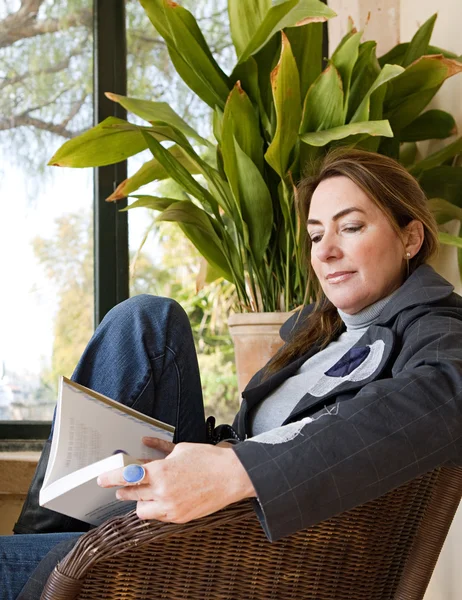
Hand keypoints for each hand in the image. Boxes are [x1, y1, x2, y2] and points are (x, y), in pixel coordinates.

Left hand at [97, 437, 255, 522]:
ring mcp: (171, 508)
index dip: (111, 478)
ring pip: (142, 510)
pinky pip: (158, 516)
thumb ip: (160, 450)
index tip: (101, 479)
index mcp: (161, 472)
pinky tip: (160, 499)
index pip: (127, 477)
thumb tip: (146, 444)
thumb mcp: (181, 450)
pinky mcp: (179, 518)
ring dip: (139, 501)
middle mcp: (163, 493)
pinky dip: (155, 508)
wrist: (232, 477)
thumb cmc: (208, 460)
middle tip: (122, 485)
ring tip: (144, 492)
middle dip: (124, 489)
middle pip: (131, 494)